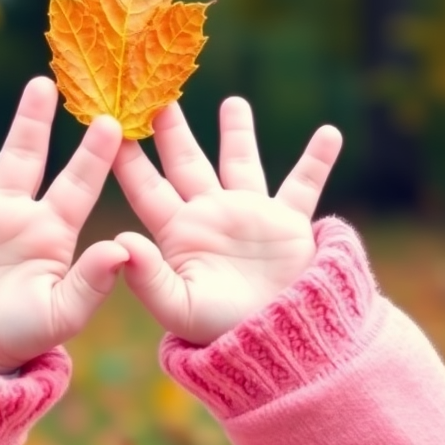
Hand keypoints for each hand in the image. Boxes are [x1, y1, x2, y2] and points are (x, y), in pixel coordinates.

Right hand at [0, 76, 126, 374]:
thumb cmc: (19, 336)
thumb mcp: (61, 314)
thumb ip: (91, 284)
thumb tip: (124, 250)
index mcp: (55, 234)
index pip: (80, 186)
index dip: (95, 156)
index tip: (113, 122)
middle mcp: (24, 214)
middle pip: (39, 158)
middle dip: (49, 123)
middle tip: (62, 83)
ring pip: (4, 159)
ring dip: (21, 124)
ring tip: (37, 85)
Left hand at [112, 98, 341, 345]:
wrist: (278, 347)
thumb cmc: (222, 331)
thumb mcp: (177, 307)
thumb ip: (148, 276)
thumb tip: (120, 241)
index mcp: (179, 232)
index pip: (146, 185)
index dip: (129, 157)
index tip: (113, 121)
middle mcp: (211, 216)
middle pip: (186, 162)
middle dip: (172, 131)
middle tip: (160, 97)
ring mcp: (250, 216)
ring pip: (241, 162)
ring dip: (238, 132)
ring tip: (233, 101)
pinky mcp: (289, 223)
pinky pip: (305, 184)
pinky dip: (318, 159)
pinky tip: (331, 131)